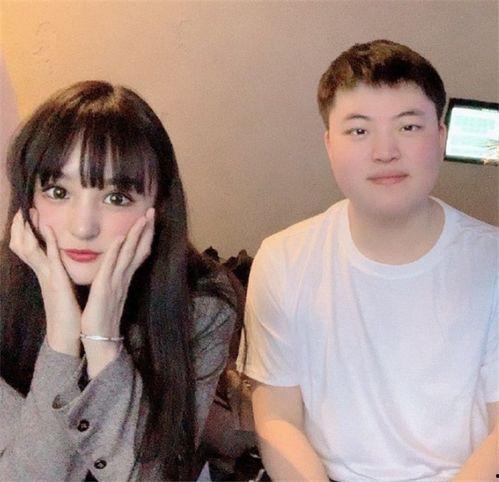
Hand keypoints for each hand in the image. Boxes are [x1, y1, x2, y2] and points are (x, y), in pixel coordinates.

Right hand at [9, 210, 81, 355]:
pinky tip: (48, 228)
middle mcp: (42, 273)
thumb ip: (58, 275)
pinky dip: (48, 242)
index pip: (27, 248)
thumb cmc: (67, 312)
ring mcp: (47, 276)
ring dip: (29, 230)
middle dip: (19, 227)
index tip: (24, 214)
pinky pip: (50, 258)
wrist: (66, 334)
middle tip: (21, 209)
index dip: (23, 232)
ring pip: (31, 249)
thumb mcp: (61, 288)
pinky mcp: (57, 281)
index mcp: (44, 273)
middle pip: (21, 245)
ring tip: (29, 212)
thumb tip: (57, 263)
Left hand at [81, 208, 154, 376]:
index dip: (144, 236)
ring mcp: (116, 283)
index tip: (149, 220)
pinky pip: (111, 266)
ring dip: (136, 235)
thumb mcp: (111, 296)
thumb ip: (115, 282)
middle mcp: (123, 279)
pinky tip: (122, 238)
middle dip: (145, 230)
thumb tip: (118, 270)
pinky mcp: (104, 288)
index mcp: (124, 280)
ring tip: (143, 218)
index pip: (138, 253)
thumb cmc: (103, 319)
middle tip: (152, 211)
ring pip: (128, 254)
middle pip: (138, 250)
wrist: (101, 341)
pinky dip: (117, 251)